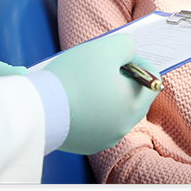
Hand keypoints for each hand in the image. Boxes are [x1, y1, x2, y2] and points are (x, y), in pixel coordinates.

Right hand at [45, 34, 160, 154]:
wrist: (39, 108)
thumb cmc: (75, 76)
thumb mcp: (106, 47)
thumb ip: (126, 46)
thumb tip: (129, 53)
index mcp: (134, 104)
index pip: (151, 77)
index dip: (134, 59)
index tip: (113, 55)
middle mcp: (124, 126)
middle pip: (132, 94)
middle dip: (118, 76)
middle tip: (95, 66)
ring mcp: (105, 138)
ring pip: (113, 108)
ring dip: (103, 92)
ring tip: (80, 82)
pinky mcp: (86, 144)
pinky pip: (96, 121)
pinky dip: (89, 109)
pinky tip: (72, 98)